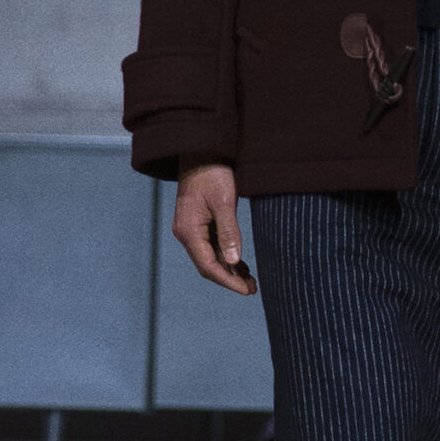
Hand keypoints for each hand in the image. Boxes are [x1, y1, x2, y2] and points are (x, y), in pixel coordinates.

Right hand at [173, 162, 255, 295]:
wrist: (202, 149)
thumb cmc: (212, 172)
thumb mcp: (225, 202)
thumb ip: (229, 232)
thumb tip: (233, 261)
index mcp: (188, 230)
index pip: (208, 266)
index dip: (228, 281)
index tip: (246, 290)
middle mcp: (186, 233)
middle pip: (208, 265)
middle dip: (230, 278)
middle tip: (252, 289)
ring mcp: (191, 228)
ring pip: (210, 257)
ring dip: (229, 269)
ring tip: (250, 280)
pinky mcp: (199, 222)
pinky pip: (212, 245)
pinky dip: (226, 256)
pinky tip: (241, 264)